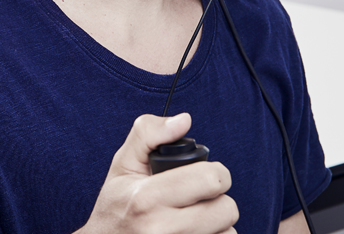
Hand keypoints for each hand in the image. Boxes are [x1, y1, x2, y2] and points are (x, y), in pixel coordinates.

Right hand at [75, 113, 237, 233]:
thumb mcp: (123, 164)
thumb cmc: (115, 206)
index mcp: (147, 198)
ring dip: (216, 223)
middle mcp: (161, 229)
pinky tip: (192, 231)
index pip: (211, 180)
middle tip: (197, 198)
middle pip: (226, 209)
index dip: (215, 172)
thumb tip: (183, 120)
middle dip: (217, 199)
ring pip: (228, 231)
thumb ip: (149, 133)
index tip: (204, 175)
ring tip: (192, 218)